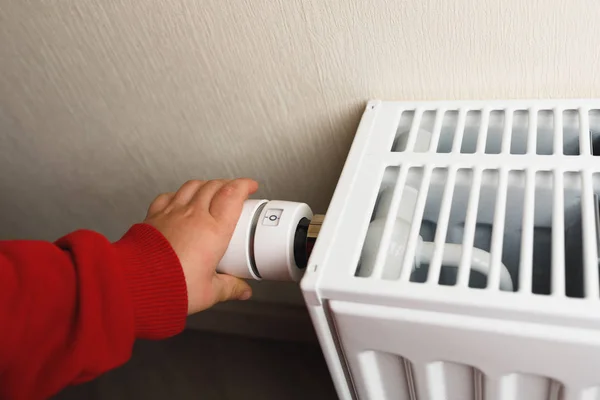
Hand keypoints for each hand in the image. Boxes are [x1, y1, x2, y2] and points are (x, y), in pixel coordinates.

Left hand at [144, 178, 257, 314]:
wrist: (136, 285)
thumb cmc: (172, 287)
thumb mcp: (209, 292)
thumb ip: (229, 288)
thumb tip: (243, 291)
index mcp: (214, 231)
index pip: (233, 195)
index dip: (245, 185)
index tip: (251, 186)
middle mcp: (194, 215)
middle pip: (215, 186)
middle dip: (228, 184)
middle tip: (235, 190)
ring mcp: (172, 213)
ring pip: (193, 185)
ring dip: (206, 184)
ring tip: (211, 189)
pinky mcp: (154, 216)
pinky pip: (168, 195)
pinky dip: (179, 193)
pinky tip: (179, 199)